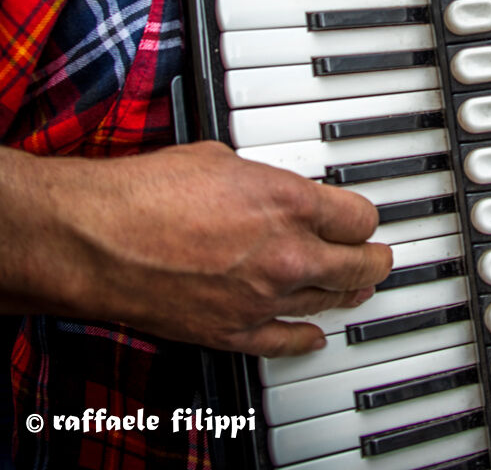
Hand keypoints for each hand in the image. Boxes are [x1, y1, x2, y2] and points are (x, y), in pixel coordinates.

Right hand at [0, 140, 391, 356]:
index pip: (360, 218)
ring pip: (330, 303)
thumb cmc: (147, 194)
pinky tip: (315, 334)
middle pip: (361, 266)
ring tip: (355, 286)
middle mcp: (288, 255)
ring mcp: (264, 299)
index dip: (363, 217)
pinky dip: (306, 337)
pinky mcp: (235, 332)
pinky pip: (289, 342)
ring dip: (345, 293)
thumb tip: (271, 189)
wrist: (100, 239)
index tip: (361, 218)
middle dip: (373, 258)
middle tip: (377, 255)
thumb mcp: (221, 160)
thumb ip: (262, 180)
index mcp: (289, 203)